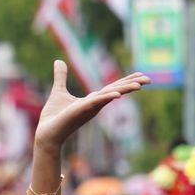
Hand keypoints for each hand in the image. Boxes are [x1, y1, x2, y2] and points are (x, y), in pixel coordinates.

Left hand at [34, 61, 149, 153]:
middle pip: (116, 91)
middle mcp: (94, 104)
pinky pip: (96, 103)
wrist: (46, 133)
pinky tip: (117, 95)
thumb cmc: (53, 117)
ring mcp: (89, 108)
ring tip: (139, 85)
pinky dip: (106, 98)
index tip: (141, 76)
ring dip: (124, 90)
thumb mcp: (58, 91)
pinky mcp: (81, 111)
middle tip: (149, 79)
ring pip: (110, 96)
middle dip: (132, 84)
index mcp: (91, 100)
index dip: (126, 81)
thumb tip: (58, 61)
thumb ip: (61, 76)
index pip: (112, 88)